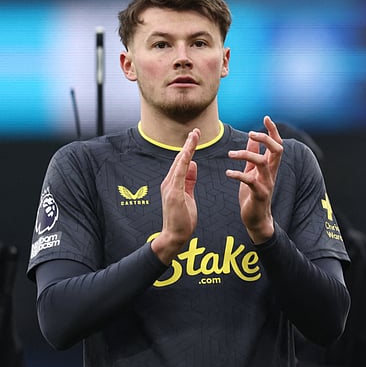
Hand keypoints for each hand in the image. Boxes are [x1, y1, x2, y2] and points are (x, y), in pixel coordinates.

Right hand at [152, 128, 199, 262]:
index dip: (189, 148)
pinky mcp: (173, 194)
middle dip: (188, 144)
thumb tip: (193, 164)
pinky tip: (188, 154)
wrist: (174, 236)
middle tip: (196, 130)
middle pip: (180, 159)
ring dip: (187, 149)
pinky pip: (179, 175)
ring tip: (194, 136)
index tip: (195, 136)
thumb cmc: (182, 218)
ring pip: (179, 163)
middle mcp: (169, 182)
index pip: (182, 162)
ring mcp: (170, 187)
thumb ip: (189, 180)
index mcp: (174, 183)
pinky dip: (184, 163)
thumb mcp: (188, 195)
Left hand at [228, 115, 282, 242]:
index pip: (277, 144)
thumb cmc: (253, 195)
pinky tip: (228, 173)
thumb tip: (252, 139)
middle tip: (251, 134)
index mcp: (270, 167)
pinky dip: (238, 175)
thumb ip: (253, 155)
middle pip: (277, 150)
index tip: (266, 118)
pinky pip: (250, 181)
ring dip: (246, 155)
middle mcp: (272, 173)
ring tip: (230, 155)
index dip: (273, 131)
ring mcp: (267, 183)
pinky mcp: (259, 194)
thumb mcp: (253, 172)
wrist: (256, 219)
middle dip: (265, 139)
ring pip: (262, 163)